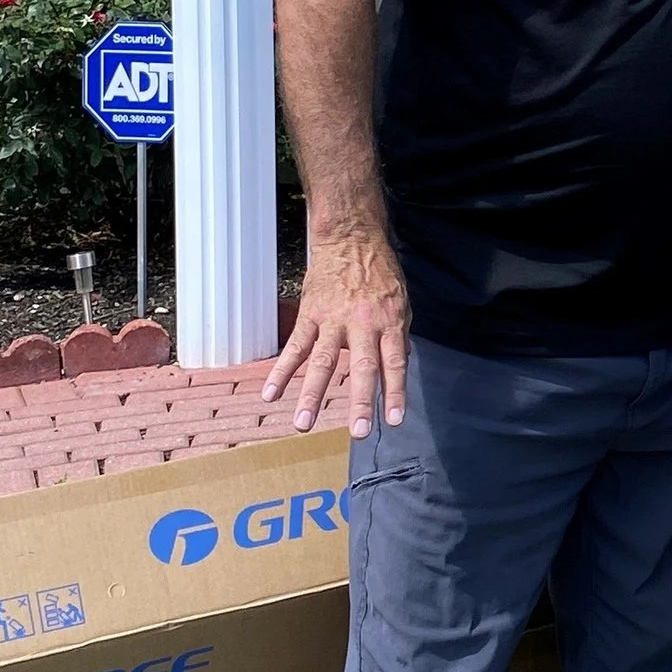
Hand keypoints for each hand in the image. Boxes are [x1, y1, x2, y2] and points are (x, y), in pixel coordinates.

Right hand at [265, 225, 412, 436]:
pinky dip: (281, 371)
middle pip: (361, 367)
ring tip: (303, 424)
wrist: (352, 239)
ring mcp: (334, 320)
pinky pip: (295, 347)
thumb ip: (397, 338)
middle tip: (357, 432)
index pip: (395, 363)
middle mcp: (362, 324)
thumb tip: (396, 372)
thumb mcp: (401, 303)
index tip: (394, 421)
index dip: (395, 393)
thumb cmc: (380, 274)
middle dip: (360, 401)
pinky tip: (271, 393)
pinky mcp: (310, 316)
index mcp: (389, 322)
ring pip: (322, 362)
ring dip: (312, 395)